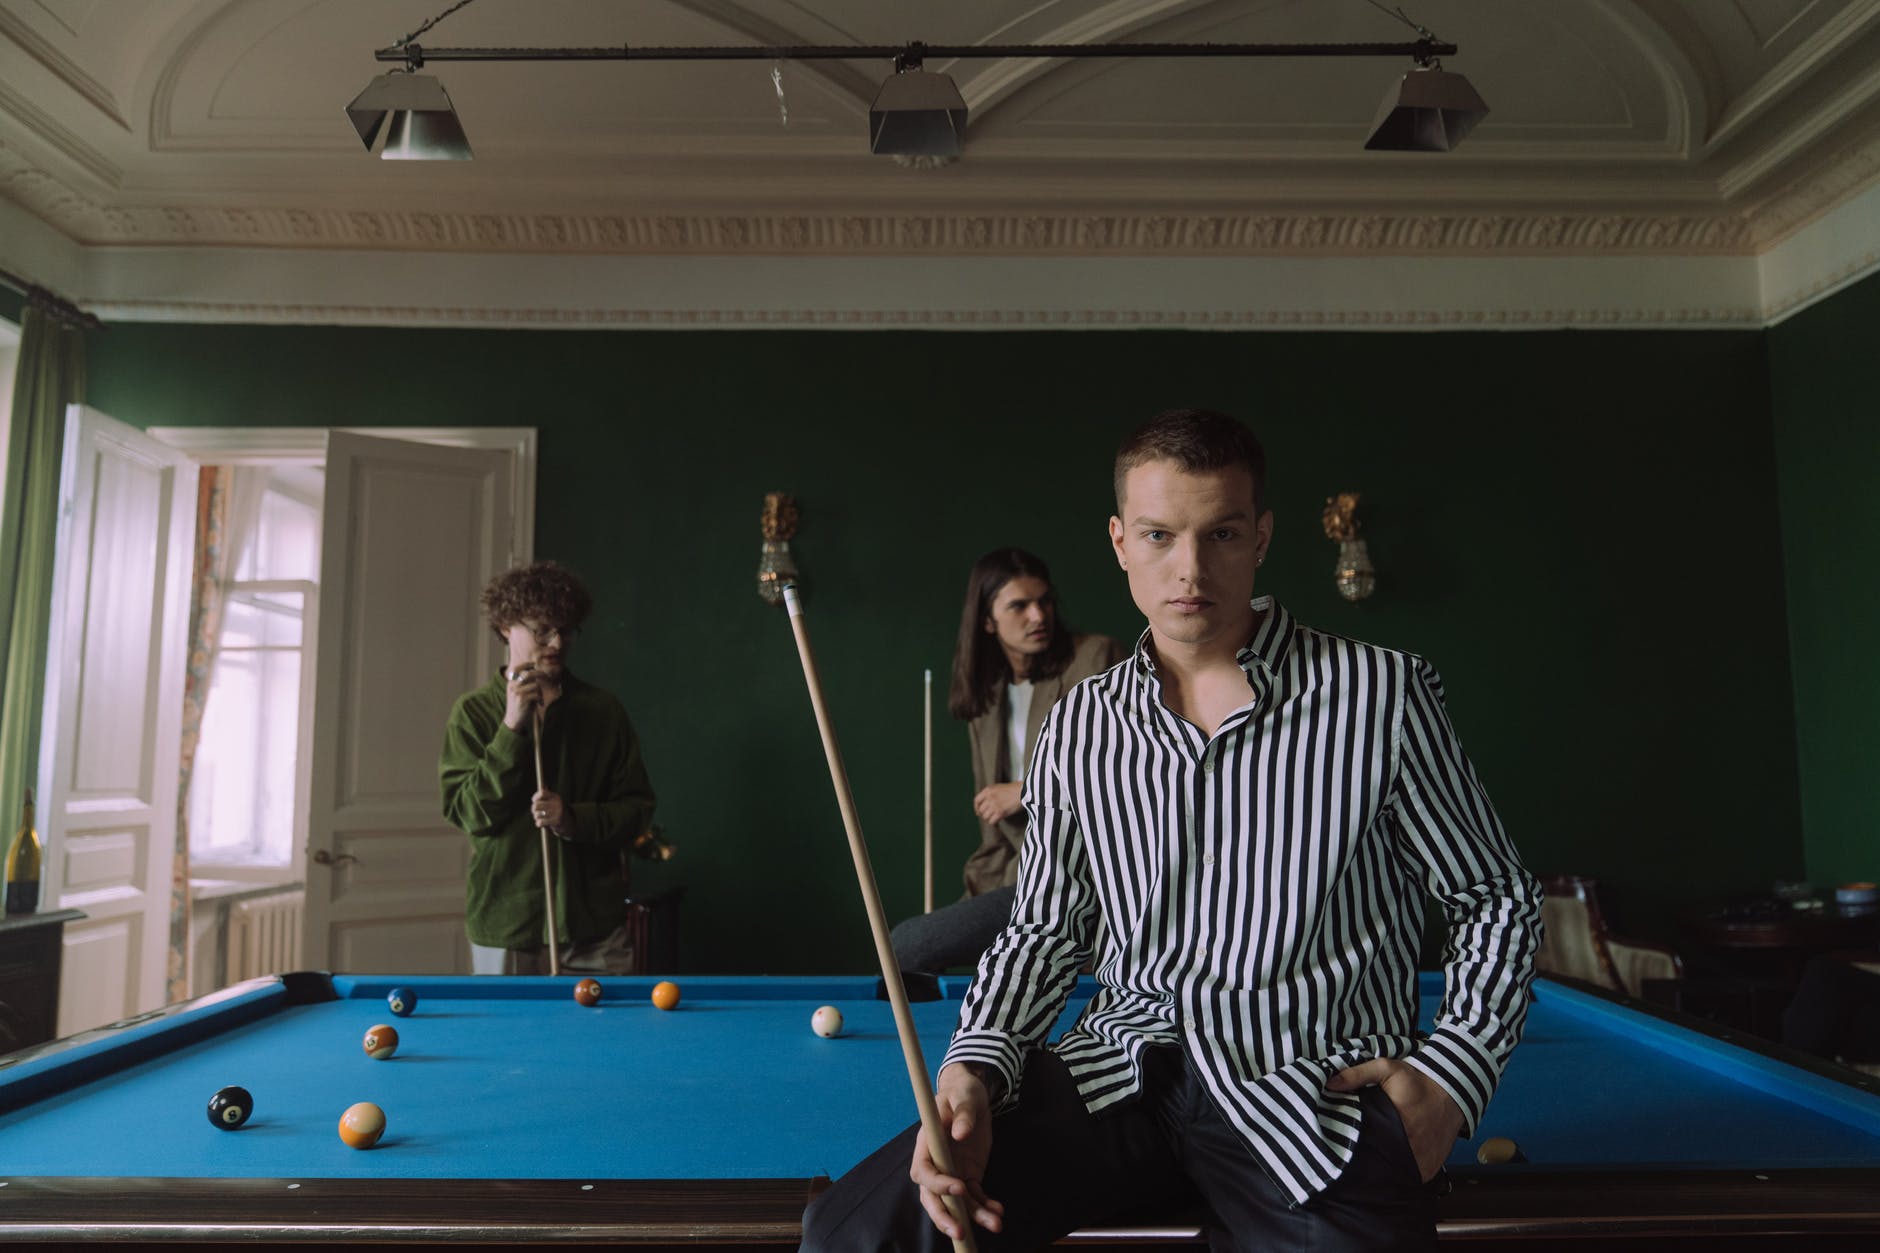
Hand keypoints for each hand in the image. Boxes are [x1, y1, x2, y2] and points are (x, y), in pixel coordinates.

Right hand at [503, 665, 548, 730]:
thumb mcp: (518, 691)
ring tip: (538, 696)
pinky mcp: (522, 700)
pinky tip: (537, 702)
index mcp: (510, 682)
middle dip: (539, 674)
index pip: (517, 668)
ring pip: (535, 684)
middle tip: (546, 676)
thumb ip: (524, 682)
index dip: (526, 664)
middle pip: (528, 674)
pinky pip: (536, 694)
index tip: (535, 664)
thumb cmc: (519, 704)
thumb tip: (536, 671)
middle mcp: (512, 686)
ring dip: (539, 690)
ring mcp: (516, 692)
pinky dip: (539, 698)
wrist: (513, 719)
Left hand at [529, 789, 571, 835]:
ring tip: (539, 818)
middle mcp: (558, 803)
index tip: (534, 801)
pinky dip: (538, 824)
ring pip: (537, 814)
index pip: (542, 793)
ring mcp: (558, 812)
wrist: (569, 824)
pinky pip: (540, 822)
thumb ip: (545, 797)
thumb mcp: (553, 802)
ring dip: (536, 817)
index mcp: (556, 797)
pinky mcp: (556, 821)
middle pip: (537, 805)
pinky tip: (541, 824)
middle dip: (533, 809)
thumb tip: (537, 792)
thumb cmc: (557, 812)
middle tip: (535, 812)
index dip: (536, 797)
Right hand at [912, 1064, 1003, 1238]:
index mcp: (928, 1144)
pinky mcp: (969, 1174)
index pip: (924, 1171)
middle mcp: (937, 1163)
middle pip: (933, 1197)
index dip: (938, 1183)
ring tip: (994, 1224)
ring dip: (973, 1216)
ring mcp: (952, 1171)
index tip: (959, 1187)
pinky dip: (985, 1206)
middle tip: (961, 1232)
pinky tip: (998, 1211)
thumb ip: (963, 1114)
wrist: (971, 1096)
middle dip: (945, 1216)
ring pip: (957, 1202)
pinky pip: (975, 1196)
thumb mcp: (964, 1096)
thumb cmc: (961, 1092)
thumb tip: (961, 1133)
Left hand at [972, 782, 1023, 823]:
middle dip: (984, 814)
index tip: (978, 812)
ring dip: (989, 819)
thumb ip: (991, 793)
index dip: (976, 808)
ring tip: (994, 818)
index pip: (976, 801)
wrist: (1023, 791)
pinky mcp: (1000, 812)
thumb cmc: (1014, 789)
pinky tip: (997, 821)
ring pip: (985, 817)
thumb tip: (986, 804)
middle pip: (981, 810)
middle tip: (989, 816)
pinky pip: (992, 821)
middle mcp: (989, 797)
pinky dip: (994, 823)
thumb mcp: (999, 787)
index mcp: (988, 790)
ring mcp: (994, 805)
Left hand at [1327, 1058, 1462, 1181]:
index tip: (1338, 1143)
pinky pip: (1408, 1179)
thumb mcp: (1386, 1068)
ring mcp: (1421, 1163)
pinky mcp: (1429, 1170)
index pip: (1365, 1144)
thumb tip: (1329, 1083)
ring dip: (1381, 1170)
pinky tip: (1388, 1166)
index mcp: (1396, 1124)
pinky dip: (1398, 1174)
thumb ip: (1357, 1074)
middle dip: (1363, 1160)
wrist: (1452, 1092)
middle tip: (1349, 1155)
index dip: (1349, 1145)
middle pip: (1377, 1164)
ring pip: (1393, 1175)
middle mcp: (1410, 1148)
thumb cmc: (1416, 1080)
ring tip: (1369, 1161)